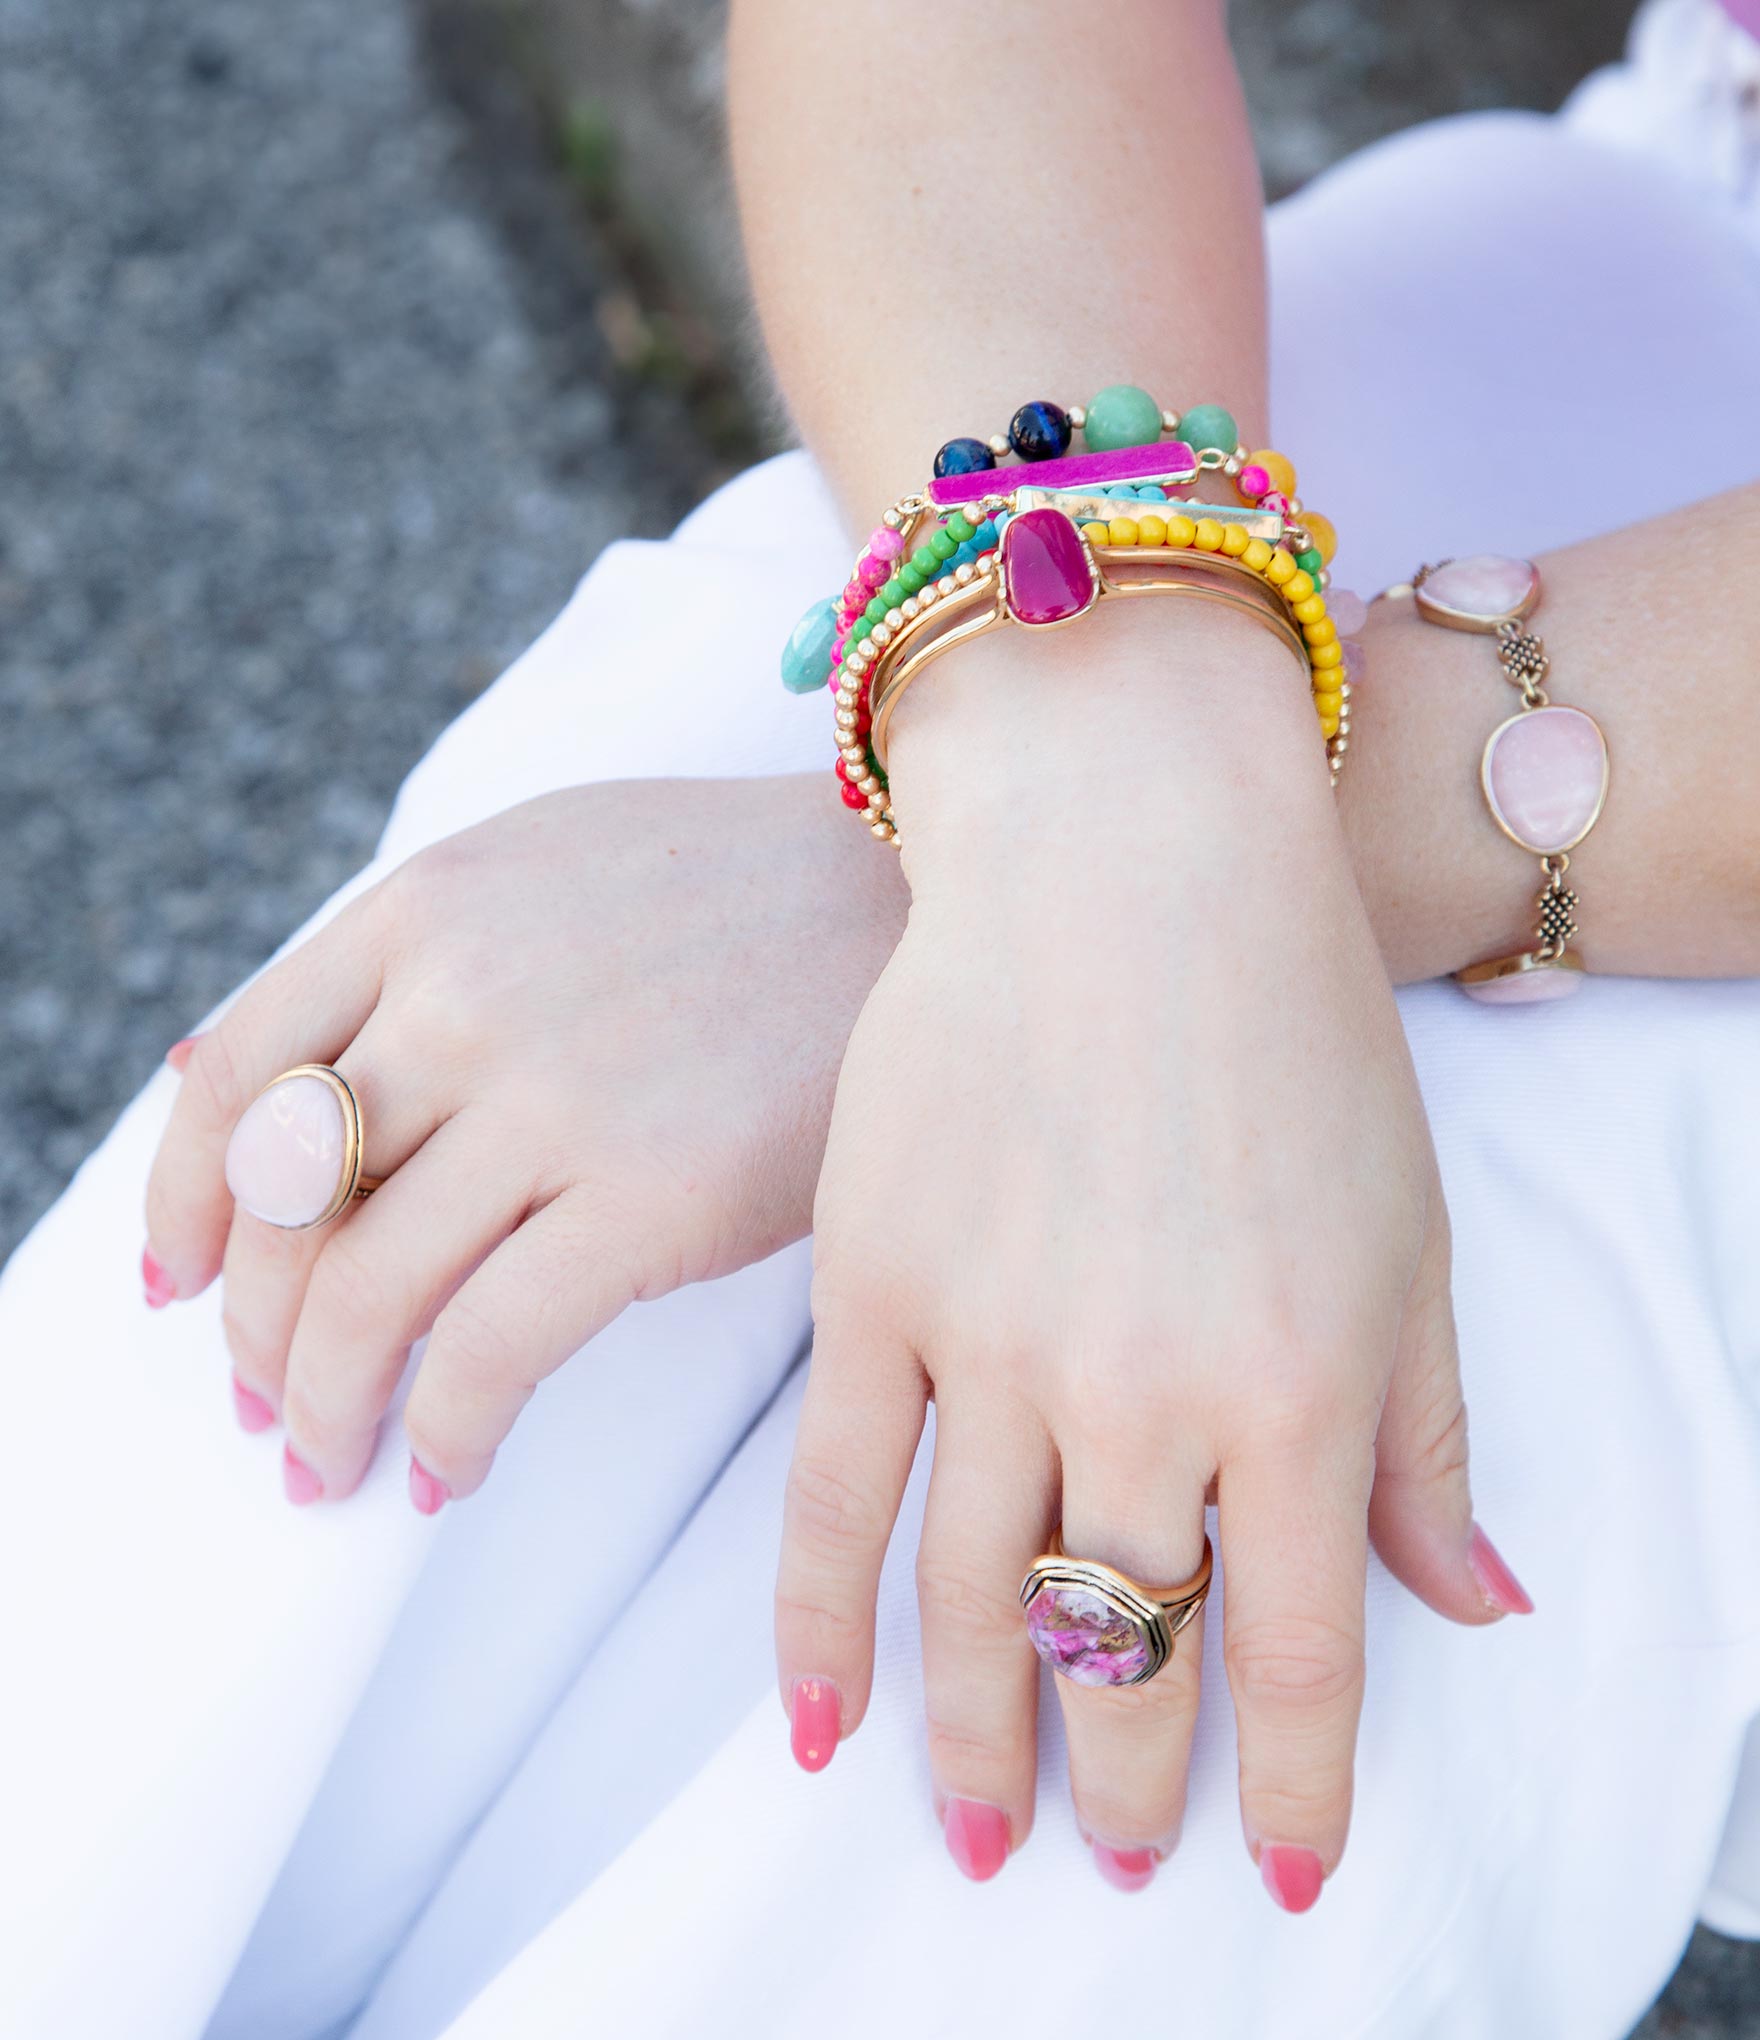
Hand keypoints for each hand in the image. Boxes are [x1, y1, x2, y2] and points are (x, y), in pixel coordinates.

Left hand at [144, 776, 904, 1505]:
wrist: (915, 897)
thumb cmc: (736, 896)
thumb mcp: (539, 863)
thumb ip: (395, 954)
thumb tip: (220, 1075)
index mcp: (425, 908)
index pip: (232, 1078)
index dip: (181, 1206)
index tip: (179, 1287)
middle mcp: (462, 996)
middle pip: (284, 1208)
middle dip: (256, 1337)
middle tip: (274, 1410)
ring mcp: (555, 1096)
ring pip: (362, 1292)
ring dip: (326, 1405)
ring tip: (337, 1461)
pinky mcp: (653, 1194)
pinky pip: (490, 1347)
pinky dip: (445, 1428)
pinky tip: (450, 1464)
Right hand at [776, 606, 1528, 1898]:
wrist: (1127, 855)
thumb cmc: (1294, 1031)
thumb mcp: (1407, 1238)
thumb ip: (1425, 1442)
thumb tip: (1478, 1611)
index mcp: (1300, 1389)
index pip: (1300, 1659)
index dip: (1289, 1790)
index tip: (1271, 1869)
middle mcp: (1142, 1393)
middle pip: (1129, 1650)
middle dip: (1131, 1787)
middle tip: (1115, 1861)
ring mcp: (991, 1343)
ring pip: (973, 1603)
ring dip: (981, 1747)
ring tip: (979, 1839)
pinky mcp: (873, 1285)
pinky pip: (830, 1495)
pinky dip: (816, 1629)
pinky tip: (817, 1727)